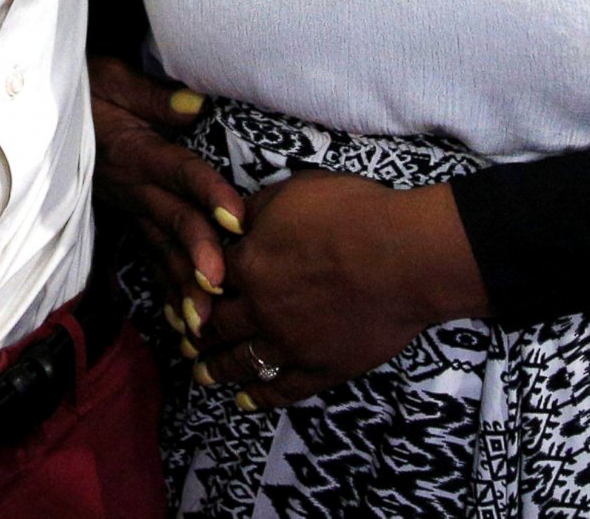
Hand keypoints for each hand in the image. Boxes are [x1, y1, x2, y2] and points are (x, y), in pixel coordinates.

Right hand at [90, 60, 241, 318]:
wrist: (43, 109)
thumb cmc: (85, 87)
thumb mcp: (110, 78)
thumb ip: (153, 95)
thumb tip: (197, 105)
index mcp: (136, 150)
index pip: (179, 172)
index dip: (208, 194)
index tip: (236, 220)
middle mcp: (132, 186)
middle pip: (172, 220)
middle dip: (197, 254)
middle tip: (220, 287)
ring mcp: (127, 207)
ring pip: (160, 249)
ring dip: (181, 285)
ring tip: (202, 325)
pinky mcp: (125, 218)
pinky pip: (148, 258)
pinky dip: (164, 290)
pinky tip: (181, 323)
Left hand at [194, 172, 484, 410]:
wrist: (405, 257)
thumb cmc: (355, 214)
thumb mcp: (297, 190)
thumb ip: (260, 207)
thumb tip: (238, 218)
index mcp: (250, 264)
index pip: (209, 277)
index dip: (193, 284)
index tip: (183, 292)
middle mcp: (261, 309)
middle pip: (217, 324)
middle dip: (196, 331)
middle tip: (183, 338)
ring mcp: (291, 343)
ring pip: (241, 361)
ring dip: (216, 369)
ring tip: (201, 373)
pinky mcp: (322, 367)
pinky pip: (283, 389)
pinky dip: (261, 396)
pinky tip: (246, 400)